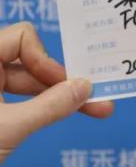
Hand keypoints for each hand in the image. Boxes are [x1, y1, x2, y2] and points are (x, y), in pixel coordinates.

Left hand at [0, 21, 113, 163]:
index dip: (43, 57)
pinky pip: (20, 98)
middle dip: (61, 80)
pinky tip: (68, 112)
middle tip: (94, 96)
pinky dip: (42, 106)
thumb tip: (85, 88)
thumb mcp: (7, 129)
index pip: (21, 37)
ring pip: (28, 82)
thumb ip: (49, 106)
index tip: (62, 83)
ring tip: (95, 110)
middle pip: (29, 61)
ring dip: (58, 96)